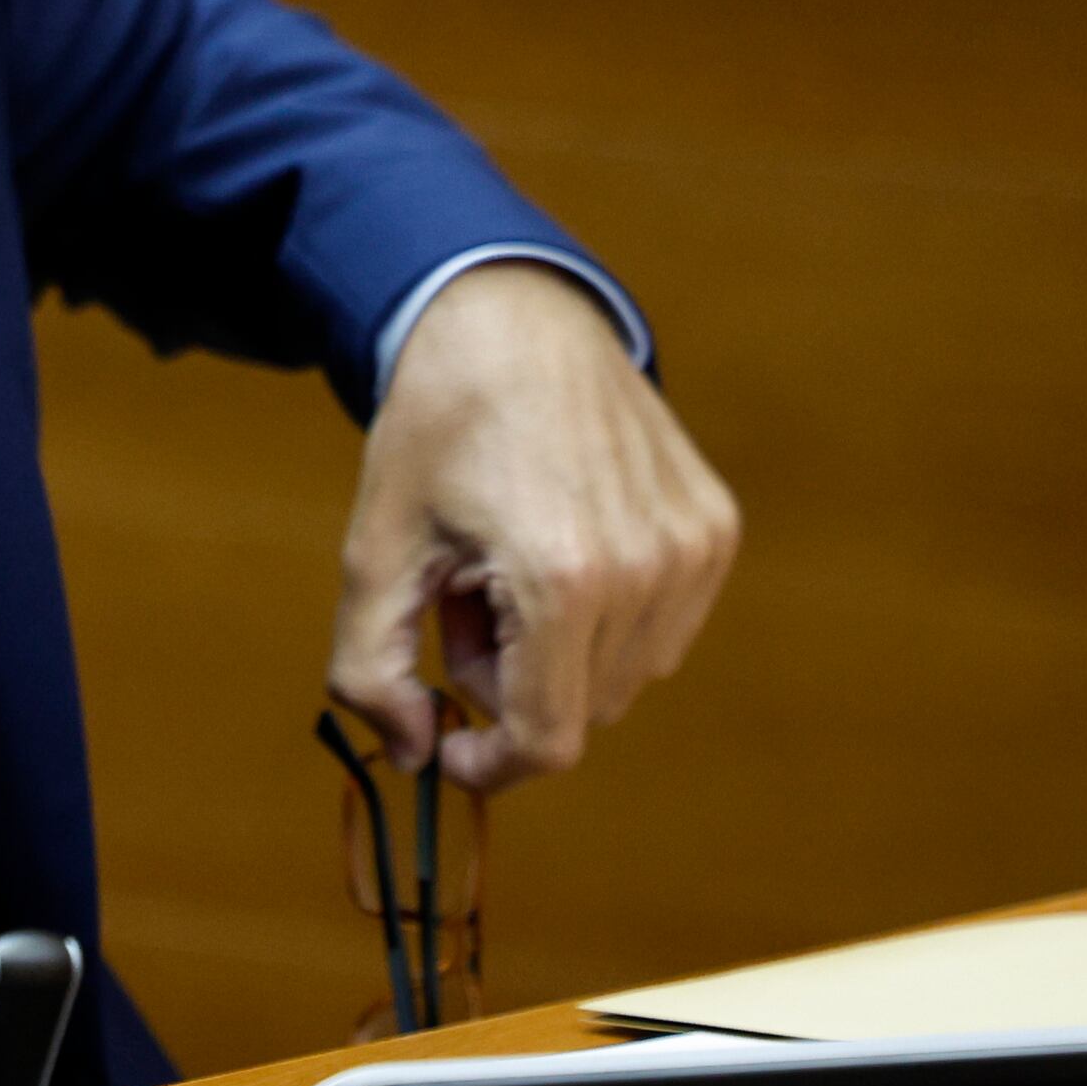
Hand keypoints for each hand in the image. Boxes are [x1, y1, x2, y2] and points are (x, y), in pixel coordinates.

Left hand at [330, 262, 740, 793]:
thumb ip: (369, 672)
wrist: (514, 321)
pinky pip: (661, 630)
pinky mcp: (717, 529)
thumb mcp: (373, 551)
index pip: (546, 741)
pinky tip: (561, 542)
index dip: (489, 764)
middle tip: (464, 598)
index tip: (444, 746)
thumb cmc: (436, 430)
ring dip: (558, 651)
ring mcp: (694, 548)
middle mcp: (648, 569)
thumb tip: (409, 755)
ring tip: (509, 564)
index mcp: (563, 579)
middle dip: (509, 682)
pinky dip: (605, 615)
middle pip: (578, 712)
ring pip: (622, 677)